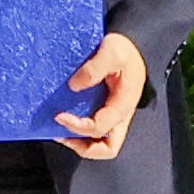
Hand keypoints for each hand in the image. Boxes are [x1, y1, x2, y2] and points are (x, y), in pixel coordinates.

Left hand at [57, 32, 149, 161]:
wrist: (133, 46)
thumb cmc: (124, 49)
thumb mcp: (111, 52)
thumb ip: (94, 69)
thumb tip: (74, 86)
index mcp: (123, 105)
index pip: (99, 128)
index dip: (78, 127)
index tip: (59, 116)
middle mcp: (121, 115)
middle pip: (107, 148)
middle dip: (83, 147)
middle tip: (61, 135)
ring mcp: (115, 115)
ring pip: (102, 143)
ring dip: (82, 143)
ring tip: (61, 132)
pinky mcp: (108, 110)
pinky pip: (97, 130)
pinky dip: (82, 132)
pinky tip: (67, 119)